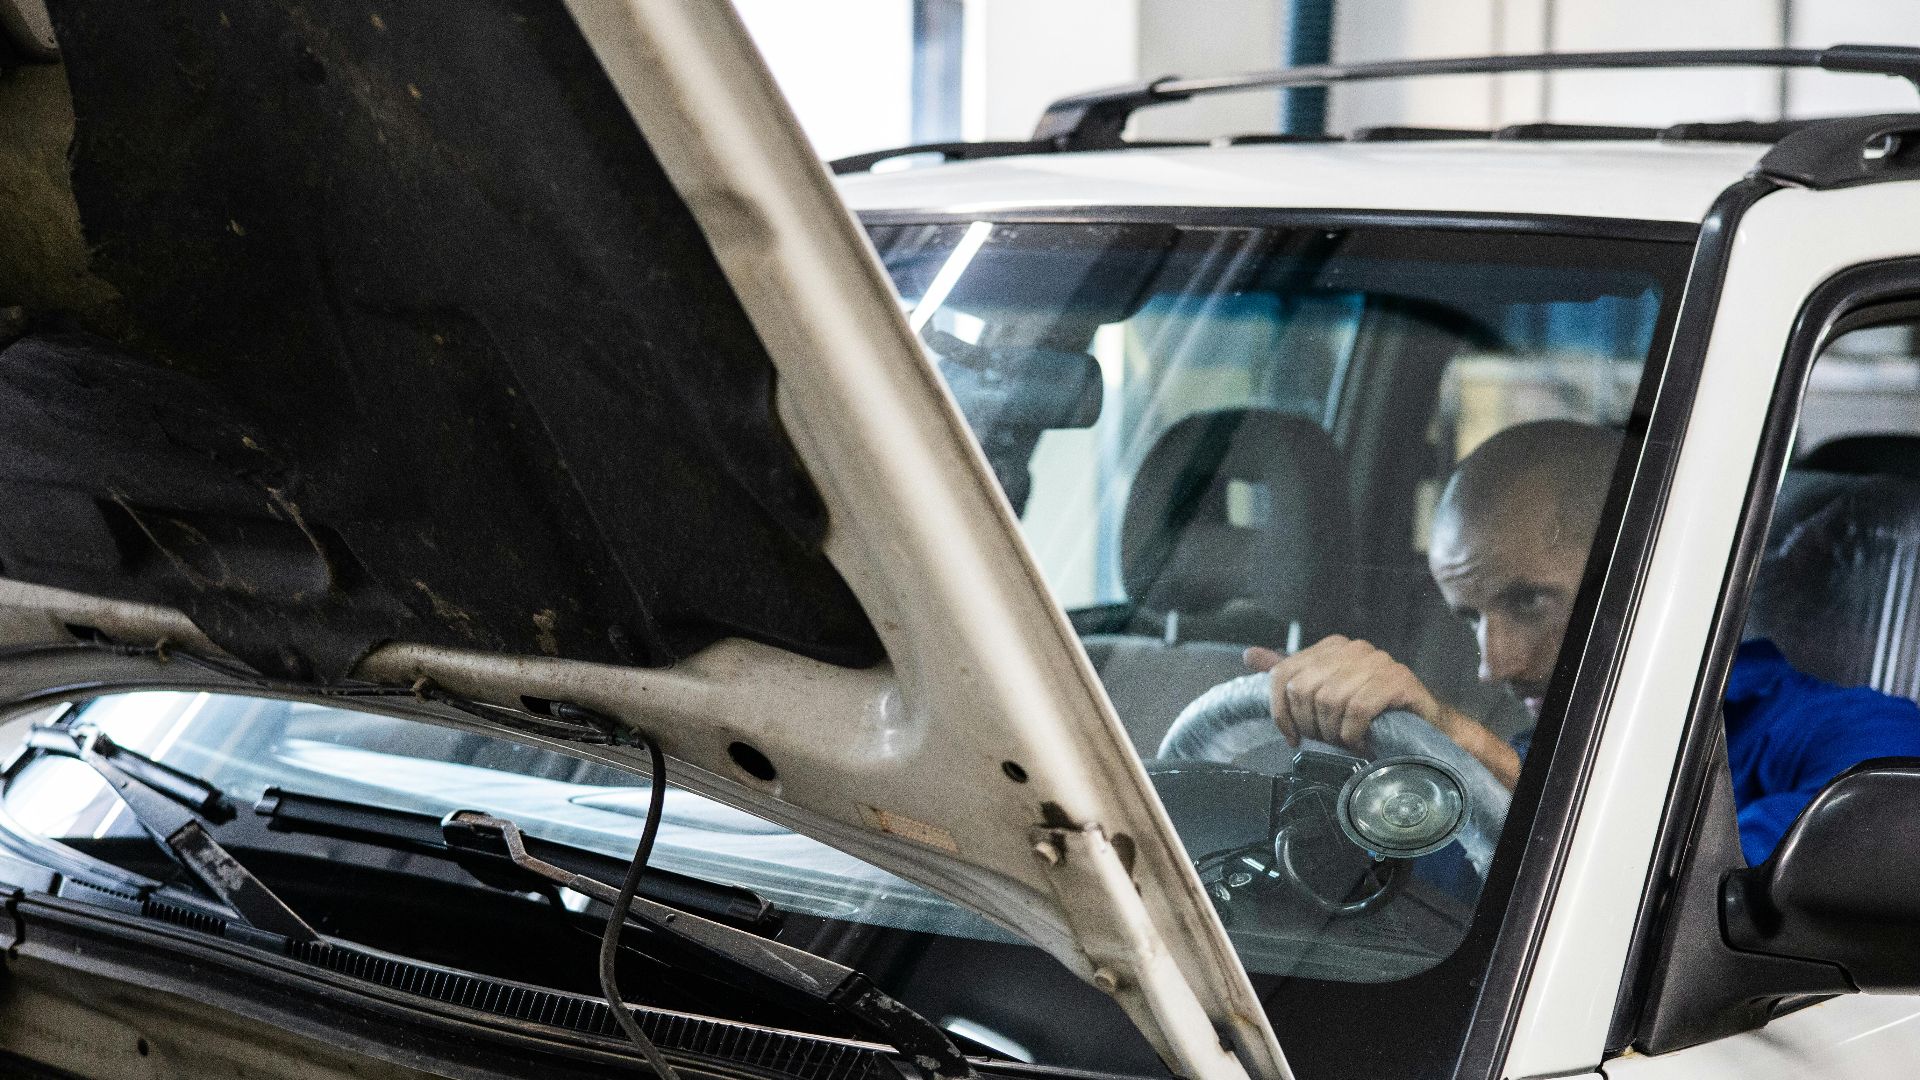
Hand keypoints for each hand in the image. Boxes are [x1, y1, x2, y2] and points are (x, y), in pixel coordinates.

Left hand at [1245, 636, 1520, 787]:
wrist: (1426, 730)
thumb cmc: (1370, 715)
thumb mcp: (1324, 693)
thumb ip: (1289, 674)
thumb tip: (1249, 655)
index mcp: (1331, 647)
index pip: (1282, 674)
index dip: (1281, 712)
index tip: (1293, 737)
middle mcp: (1353, 648)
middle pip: (1305, 690)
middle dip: (1310, 725)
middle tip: (1327, 742)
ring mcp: (1378, 661)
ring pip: (1331, 700)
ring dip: (1334, 732)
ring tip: (1346, 742)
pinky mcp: (1399, 680)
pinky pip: (1359, 709)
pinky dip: (1354, 732)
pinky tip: (1361, 741)